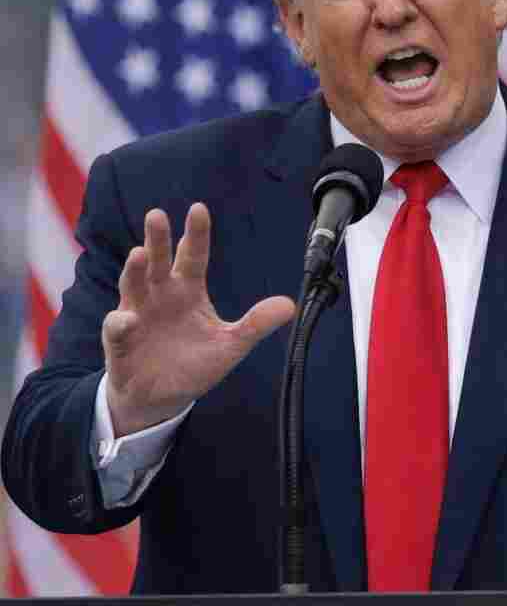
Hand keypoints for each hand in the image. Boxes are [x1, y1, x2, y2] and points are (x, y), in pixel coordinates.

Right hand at [103, 204, 295, 434]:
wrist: (162, 397)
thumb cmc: (193, 364)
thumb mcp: (231, 344)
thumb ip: (255, 324)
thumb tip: (290, 305)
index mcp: (188, 291)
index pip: (193, 256)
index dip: (196, 234)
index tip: (199, 209)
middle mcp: (160, 295)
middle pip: (158, 261)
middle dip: (156, 238)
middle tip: (157, 214)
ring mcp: (137, 314)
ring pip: (133, 285)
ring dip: (135, 270)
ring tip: (140, 254)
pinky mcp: (120, 340)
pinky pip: (117, 327)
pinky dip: (121, 322)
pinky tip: (128, 319)